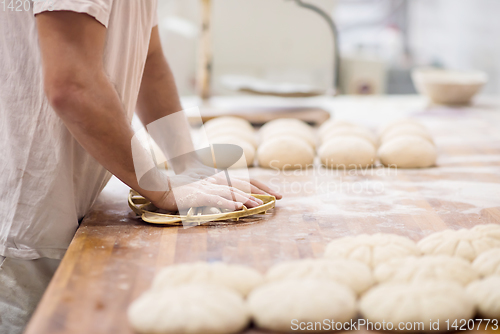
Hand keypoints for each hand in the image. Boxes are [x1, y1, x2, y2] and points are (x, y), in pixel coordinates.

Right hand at [148, 176, 264, 211]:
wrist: (163, 185)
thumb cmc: (180, 188)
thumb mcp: (201, 188)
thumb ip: (215, 192)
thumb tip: (228, 200)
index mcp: (218, 180)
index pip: (244, 181)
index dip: (260, 187)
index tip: (275, 194)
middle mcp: (216, 182)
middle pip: (242, 186)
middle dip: (259, 193)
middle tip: (275, 200)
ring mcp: (208, 188)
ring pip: (232, 192)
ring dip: (247, 199)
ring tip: (260, 205)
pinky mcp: (199, 195)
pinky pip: (217, 199)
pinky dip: (228, 202)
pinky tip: (238, 207)